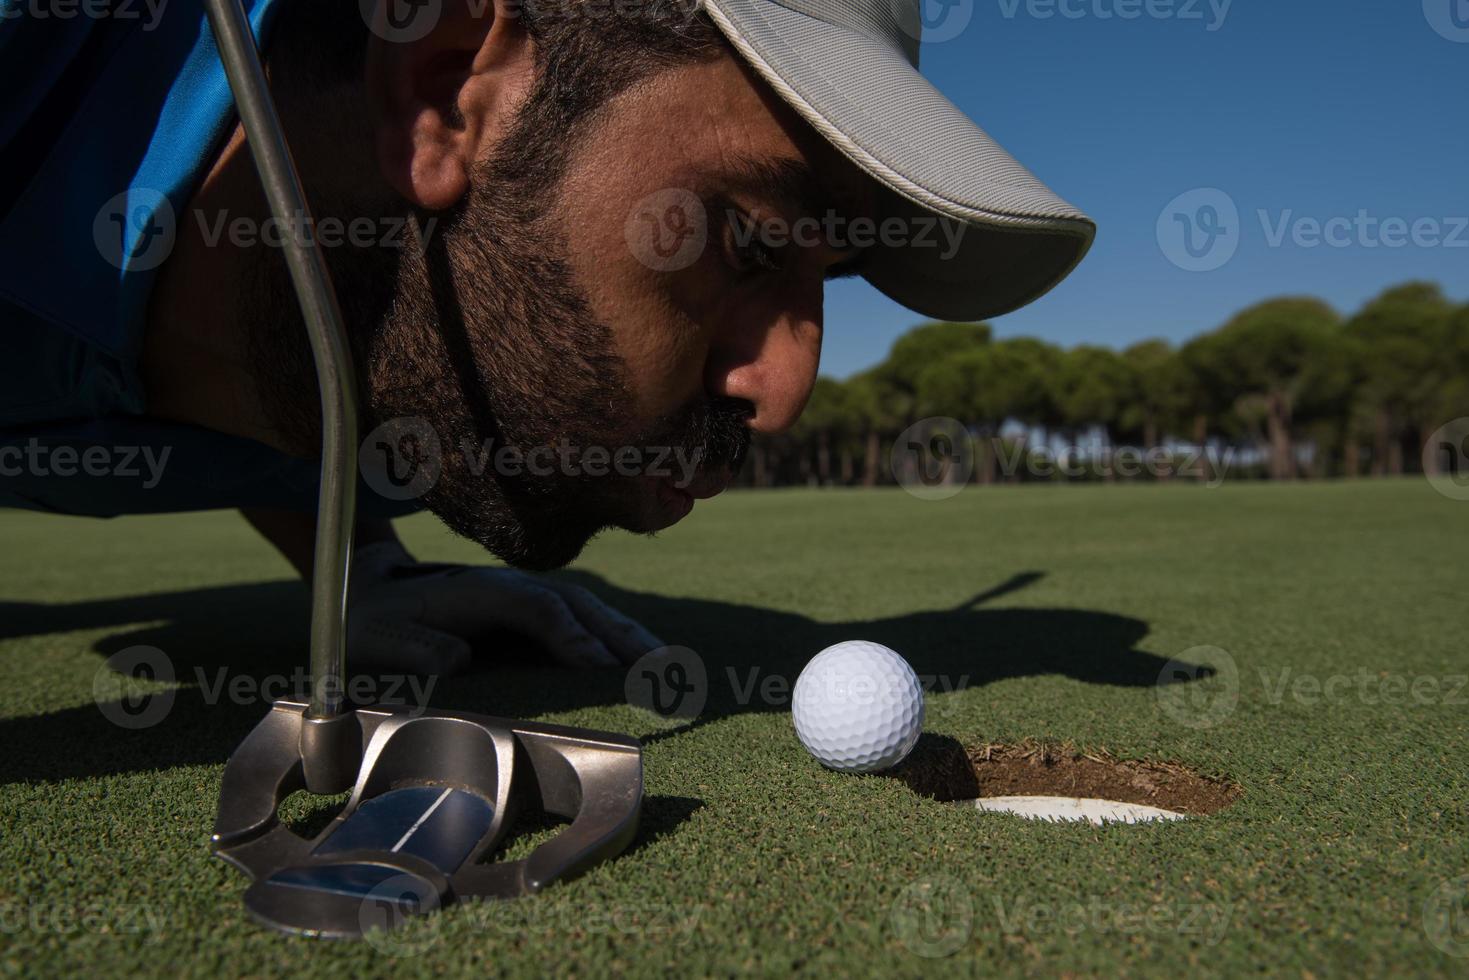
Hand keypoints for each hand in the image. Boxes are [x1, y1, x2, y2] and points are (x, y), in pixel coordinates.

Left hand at [345, 541, 663, 674]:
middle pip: (577, 604)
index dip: (568, 633)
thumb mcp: (378, 637)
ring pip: (589, 610)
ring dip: (627, 635)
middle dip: (618, 633)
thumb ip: (414, 647)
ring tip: (666, 666)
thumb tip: (457, 661)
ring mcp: (528, 596)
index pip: (536, 607)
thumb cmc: (375, 622)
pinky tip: (641, 659)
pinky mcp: (534, 611)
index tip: (596, 664)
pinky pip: (583, 621)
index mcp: (479, 591)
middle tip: (657, 667)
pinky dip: (616, 636)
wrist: (370, 589)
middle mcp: (513, 587)